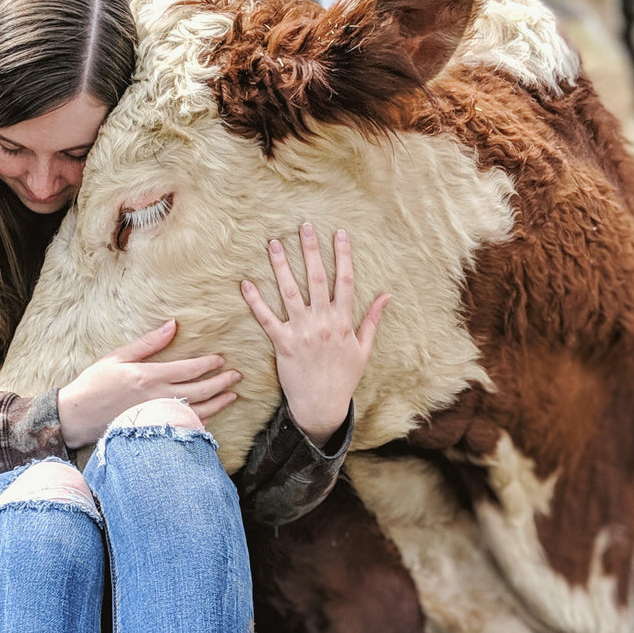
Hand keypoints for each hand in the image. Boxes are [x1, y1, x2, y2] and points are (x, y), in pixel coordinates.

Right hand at [57, 319, 239, 447]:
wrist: (78, 416)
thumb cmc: (95, 383)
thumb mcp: (119, 357)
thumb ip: (148, 343)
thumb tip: (173, 325)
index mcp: (150, 376)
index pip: (189, 369)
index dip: (209, 363)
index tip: (221, 358)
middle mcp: (159, 398)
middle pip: (200, 390)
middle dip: (221, 382)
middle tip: (236, 376)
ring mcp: (158, 416)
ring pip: (198, 411)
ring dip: (218, 403)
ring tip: (232, 395)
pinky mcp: (154, 429)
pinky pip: (184, 427)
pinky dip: (202, 422)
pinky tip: (211, 416)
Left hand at [240, 224, 388, 445]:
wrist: (322, 406)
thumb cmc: (344, 378)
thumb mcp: (363, 349)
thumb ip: (373, 320)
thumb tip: (387, 295)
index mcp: (343, 322)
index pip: (345, 281)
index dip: (343, 255)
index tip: (339, 233)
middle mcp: (323, 322)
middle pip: (317, 279)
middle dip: (310, 251)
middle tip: (304, 226)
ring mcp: (302, 332)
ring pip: (290, 292)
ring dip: (280, 266)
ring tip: (272, 243)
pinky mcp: (283, 344)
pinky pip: (267, 319)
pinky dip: (255, 301)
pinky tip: (246, 283)